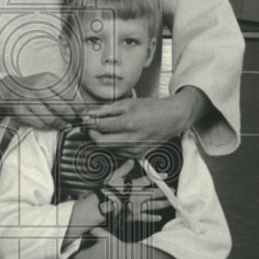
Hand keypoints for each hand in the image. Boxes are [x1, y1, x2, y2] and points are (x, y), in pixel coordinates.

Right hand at [0, 73, 89, 129]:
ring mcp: (28, 100)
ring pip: (51, 118)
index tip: (83, 114)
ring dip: (60, 124)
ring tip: (65, 125)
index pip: (69, 96)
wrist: (9, 89)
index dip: (79, 107)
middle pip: (62, 108)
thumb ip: (64, 92)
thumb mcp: (48, 83)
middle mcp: (37, 88)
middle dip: (71, 117)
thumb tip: (82, 108)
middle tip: (74, 121)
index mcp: (48, 79)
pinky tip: (51, 125)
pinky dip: (47, 127)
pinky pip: (39, 124)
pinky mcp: (20, 111)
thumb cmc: (34, 87)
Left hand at [86, 90, 206, 155]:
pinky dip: (114, 145)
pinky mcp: (137, 155)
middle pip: (101, 142)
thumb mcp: (128, 103)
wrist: (172, 118)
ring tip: (109, 130)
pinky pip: (118, 153)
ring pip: (108, 149)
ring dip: (104, 140)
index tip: (86, 120)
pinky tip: (119, 136)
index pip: (100, 126)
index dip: (89, 123)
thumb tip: (89, 114)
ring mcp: (135, 149)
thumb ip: (107, 109)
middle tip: (94, 127)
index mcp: (129, 123)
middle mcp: (132, 139)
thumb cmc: (151, 108)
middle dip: (94, 134)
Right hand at [101, 159, 170, 223]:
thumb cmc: (106, 190)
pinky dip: (152, 218)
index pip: (148, 180)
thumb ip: (124, 169)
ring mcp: (137, 207)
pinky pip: (145, 217)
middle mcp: (138, 196)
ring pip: (153, 205)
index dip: (158, 177)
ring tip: (170, 202)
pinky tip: (159, 218)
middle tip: (173, 191)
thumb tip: (131, 160)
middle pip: (154, 193)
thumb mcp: (113, 177)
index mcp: (134, 186)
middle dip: (164, 192)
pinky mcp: (133, 216)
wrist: (102, 205)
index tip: (166, 176)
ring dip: (163, 203)